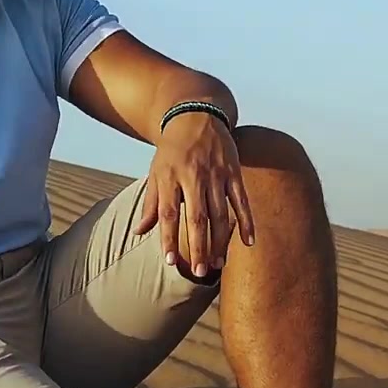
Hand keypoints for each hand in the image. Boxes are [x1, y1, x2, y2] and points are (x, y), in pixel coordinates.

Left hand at [135, 113, 253, 277]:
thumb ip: (151, 203)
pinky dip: (247, 222)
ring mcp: (216, 174)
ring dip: (220, 241)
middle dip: (198, 246)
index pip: (169, 214)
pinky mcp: (233, 172)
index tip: (170, 262)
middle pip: (196, 217)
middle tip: (198, 272)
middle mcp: (193, 176)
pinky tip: (248, 242)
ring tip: (217, 265)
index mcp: (170, 177)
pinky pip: (241, 201)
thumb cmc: (172, 151)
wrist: (195, 115)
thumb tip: (140, 232)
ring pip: (220, 213)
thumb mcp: (156, 172)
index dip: (169, 238)